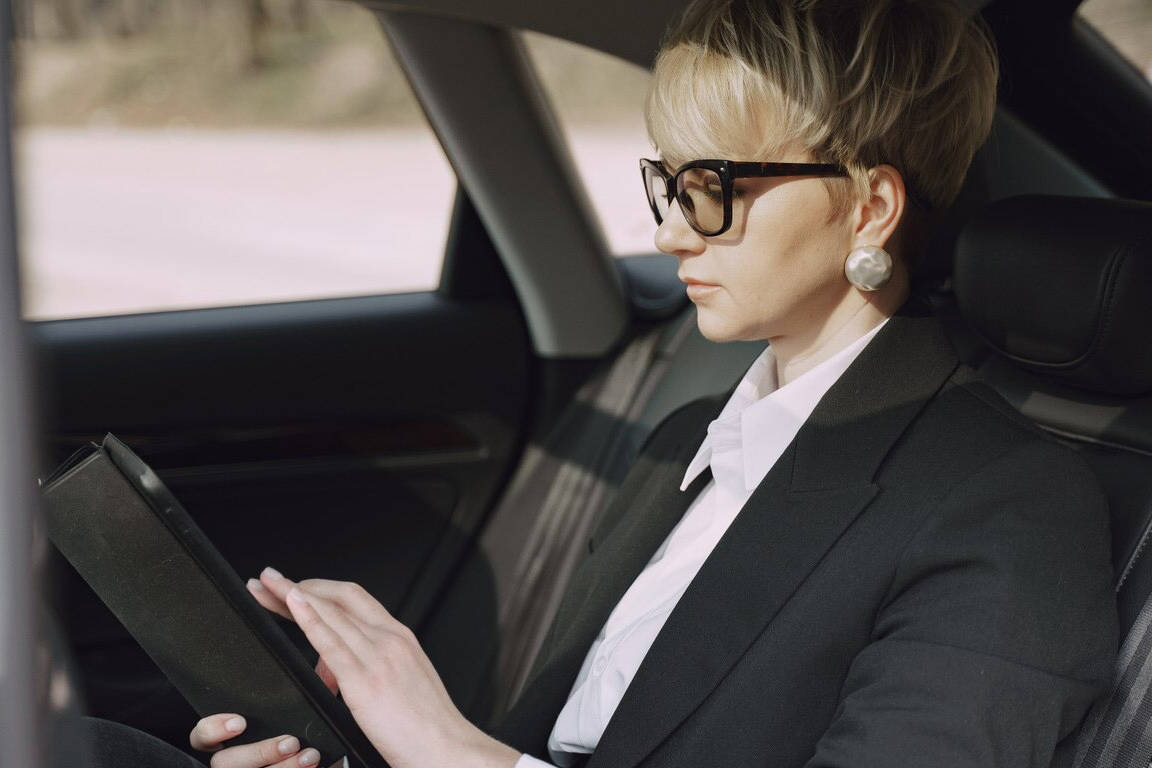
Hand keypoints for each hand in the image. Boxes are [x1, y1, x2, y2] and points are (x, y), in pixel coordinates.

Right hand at [188, 713, 326, 767]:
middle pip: (223, 762)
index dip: (213, 729)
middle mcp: (231, 765)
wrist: (321, 765)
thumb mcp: (292, 720)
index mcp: (227, 743)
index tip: (240, 721)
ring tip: (310, 757)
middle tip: (290, 742)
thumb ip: (292, 702)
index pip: (202, 737)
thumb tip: (320, 669)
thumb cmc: (299, 744)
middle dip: (259, 751)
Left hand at [247, 567, 519, 767]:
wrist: (448, 750)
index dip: (319, 588)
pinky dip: (309, 619)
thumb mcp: (398, 686)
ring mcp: (379, 657)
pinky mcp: (366, 681)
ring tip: (265, 588)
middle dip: (298, 586)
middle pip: (337, 598)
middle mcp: (390, 639)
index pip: (353, 599)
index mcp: (399, 638)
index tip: (293, 586)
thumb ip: (364, 670)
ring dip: (292, 596)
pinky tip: (292, 605)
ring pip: (331, 612)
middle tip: (269, 580)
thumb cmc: (426, 727)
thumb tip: (327, 670)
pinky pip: (331, 642)